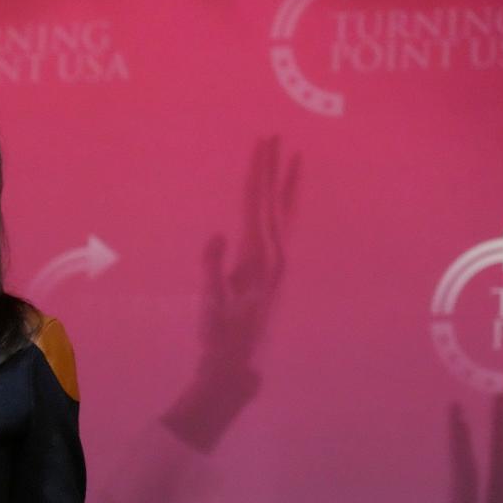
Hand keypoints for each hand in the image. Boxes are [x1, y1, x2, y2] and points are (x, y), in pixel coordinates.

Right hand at [164, 136, 300, 453]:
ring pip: (285, 215)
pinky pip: (283, 229)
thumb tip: (216, 235)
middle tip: (275, 136)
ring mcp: (279, 265)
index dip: (258, 173)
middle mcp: (275, 257)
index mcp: (258, 258)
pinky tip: (285, 204)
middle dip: (273, 169)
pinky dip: (285, 209)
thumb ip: (213, 268)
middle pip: (274, 203)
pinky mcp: (276, 273)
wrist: (238, 366)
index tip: (261, 144)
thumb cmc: (219, 336)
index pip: (256, 204)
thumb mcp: (210, 303)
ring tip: (292, 159)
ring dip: (286, 185)